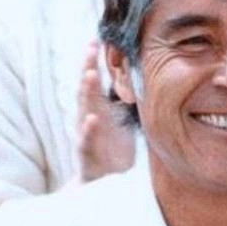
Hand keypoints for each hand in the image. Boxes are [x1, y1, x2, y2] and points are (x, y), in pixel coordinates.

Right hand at [77, 42, 135, 182]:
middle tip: (91, 48)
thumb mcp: (120, 124)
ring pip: (83, 109)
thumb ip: (126, 104)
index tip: (96, 40)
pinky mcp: (86, 154)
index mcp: (97, 110)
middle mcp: (88, 118)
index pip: (93, 81)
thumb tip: (144, 79)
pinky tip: (92, 118)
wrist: (103, 185)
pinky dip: (89, 129)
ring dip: (86, 91)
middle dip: (87, 68)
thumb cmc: (112, 152)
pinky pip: (86, 140)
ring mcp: (86, 135)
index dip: (92, 61)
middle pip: (85, 89)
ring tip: (91, 74)